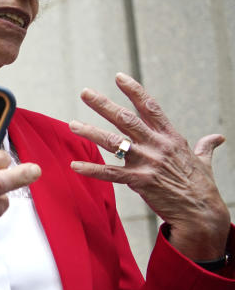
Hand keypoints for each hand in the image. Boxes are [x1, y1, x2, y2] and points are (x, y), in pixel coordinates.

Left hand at [69, 73, 229, 261]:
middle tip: (85, 92)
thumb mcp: (203, 161)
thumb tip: (217, 138)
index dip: (134, 91)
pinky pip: (110, 173)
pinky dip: (91, 169)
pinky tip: (75, 165)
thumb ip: (205, 146)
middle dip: (103, 104)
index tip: (118, 77)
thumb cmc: (202, 187)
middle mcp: (157, 145)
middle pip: (126, 119)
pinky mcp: (139, 181)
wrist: (201, 213)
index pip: (150, 107)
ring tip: (72, 124)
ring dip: (90, 132)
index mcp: (171, 137)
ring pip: (113, 142)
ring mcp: (147, 163)